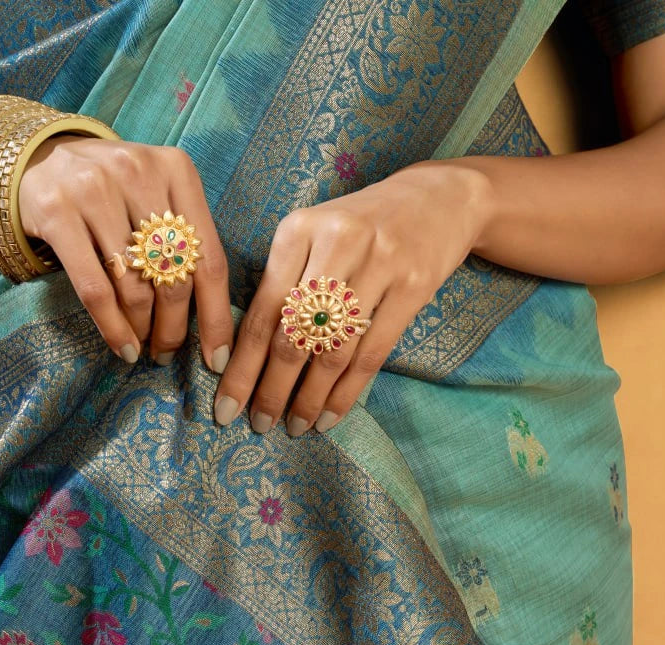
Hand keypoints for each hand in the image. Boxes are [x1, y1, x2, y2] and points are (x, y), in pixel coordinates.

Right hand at [17, 137, 233, 369]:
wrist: (42, 158)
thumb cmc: (114, 191)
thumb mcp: (156, 197)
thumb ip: (183, 238)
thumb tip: (209, 317)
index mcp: (176, 170)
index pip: (209, 257)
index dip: (216, 315)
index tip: (218, 357)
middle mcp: (138, 173)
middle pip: (173, 276)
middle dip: (174, 328)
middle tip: (168, 352)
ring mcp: (94, 189)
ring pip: (134, 287)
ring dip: (142, 329)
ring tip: (142, 345)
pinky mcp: (57, 212)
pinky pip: (94, 289)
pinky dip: (112, 327)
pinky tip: (122, 347)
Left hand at [213, 162, 492, 433]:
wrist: (439, 198)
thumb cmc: (361, 228)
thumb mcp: (314, 238)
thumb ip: (283, 285)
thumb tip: (246, 360)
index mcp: (298, 230)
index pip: (261, 312)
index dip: (242, 367)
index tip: (225, 407)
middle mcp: (335, 242)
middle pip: (292, 334)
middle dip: (271, 390)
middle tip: (259, 425)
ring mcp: (378, 263)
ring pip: (332, 350)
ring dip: (310, 398)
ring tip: (296, 426)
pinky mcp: (413, 285)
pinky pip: (371, 354)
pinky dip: (347, 393)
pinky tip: (331, 417)